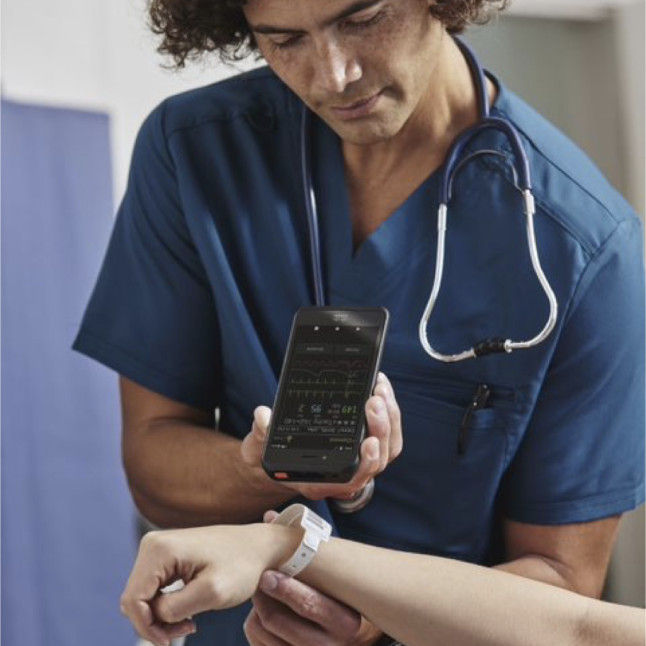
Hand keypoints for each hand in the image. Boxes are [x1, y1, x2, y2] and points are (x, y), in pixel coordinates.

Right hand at [119, 523, 300, 645]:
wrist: (260, 546)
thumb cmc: (243, 566)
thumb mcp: (212, 593)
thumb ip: (175, 608)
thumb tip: (153, 615)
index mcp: (159, 550)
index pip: (133, 600)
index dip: (147, 628)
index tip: (174, 639)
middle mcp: (153, 544)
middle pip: (133, 600)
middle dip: (154, 623)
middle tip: (187, 630)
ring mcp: (158, 548)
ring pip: (142, 598)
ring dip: (161, 617)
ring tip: (190, 622)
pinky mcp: (166, 555)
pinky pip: (152, 590)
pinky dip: (166, 607)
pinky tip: (189, 611)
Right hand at [241, 372, 402, 500]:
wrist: (275, 457)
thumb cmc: (270, 455)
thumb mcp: (258, 446)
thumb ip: (261, 433)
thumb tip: (263, 416)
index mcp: (322, 482)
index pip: (353, 479)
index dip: (365, 462)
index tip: (368, 441)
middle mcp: (344, 476)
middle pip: (377, 459)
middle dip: (380, 428)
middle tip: (374, 400)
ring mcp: (358, 462)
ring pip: (387, 447)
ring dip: (390, 418)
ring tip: (380, 390)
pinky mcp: (364, 445)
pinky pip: (386, 434)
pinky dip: (388, 412)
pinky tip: (380, 389)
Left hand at [243, 509, 383, 645]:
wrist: (360, 639)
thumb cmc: (344, 597)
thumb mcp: (337, 578)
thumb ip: (307, 548)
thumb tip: (271, 517)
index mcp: (346, 622)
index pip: (308, 605)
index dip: (284, 588)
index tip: (268, 573)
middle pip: (279, 620)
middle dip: (262, 597)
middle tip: (258, 578)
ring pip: (265, 633)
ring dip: (256, 610)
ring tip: (260, 592)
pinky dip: (254, 626)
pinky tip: (261, 612)